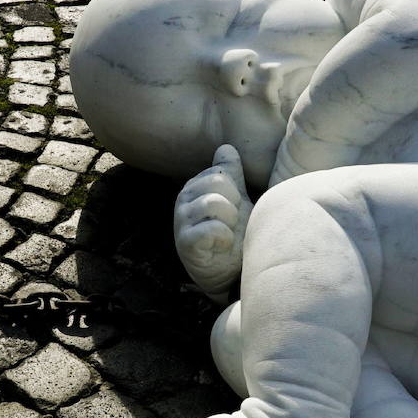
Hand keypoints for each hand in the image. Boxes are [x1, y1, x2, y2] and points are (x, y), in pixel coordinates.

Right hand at [174, 144, 250, 299]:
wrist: (232, 270)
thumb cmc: (235, 232)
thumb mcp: (236, 198)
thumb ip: (230, 172)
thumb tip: (226, 147)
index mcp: (195, 186)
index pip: (221, 172)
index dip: (236, 191)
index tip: (234, 208)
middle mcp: (183, 200)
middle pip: (218, 183)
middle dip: (234, 204)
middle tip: (232, 223)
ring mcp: (181, 221)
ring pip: (214, 204)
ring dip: (231, 221)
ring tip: (228, 234)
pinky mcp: (185, 243)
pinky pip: (211, 229)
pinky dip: (224, 237)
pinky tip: (223, 245)